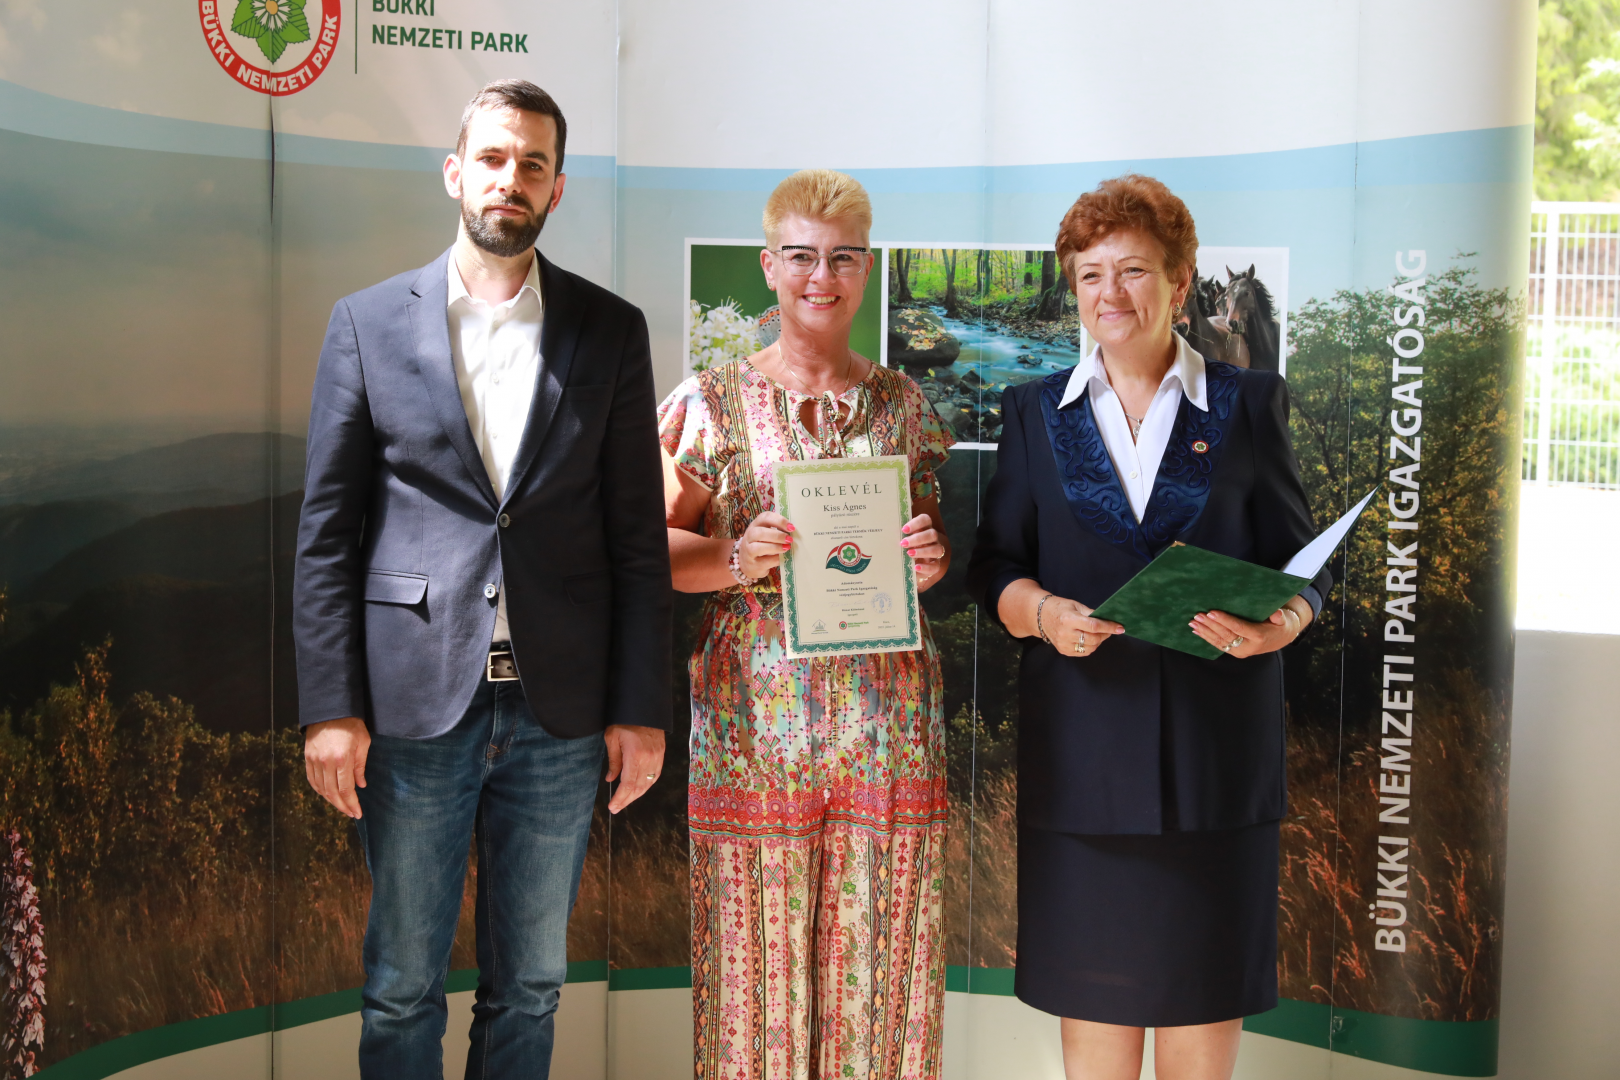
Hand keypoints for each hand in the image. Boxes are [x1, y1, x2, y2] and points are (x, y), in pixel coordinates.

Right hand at [304, 716, 370, 818]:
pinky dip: (319, 790)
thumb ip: (360, 766)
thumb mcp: (363, 743)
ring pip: (321, 788)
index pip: (345, 789)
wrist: (330, 709)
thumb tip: (360, 785)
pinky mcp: (307, 758)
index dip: (351, 803)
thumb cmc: (351, 724)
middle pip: (332, 793)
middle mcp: (326, 762)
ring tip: (342, 806)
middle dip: (342, 806)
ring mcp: (314, 760)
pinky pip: (312, 780)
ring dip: (331, 800)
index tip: (357, 813)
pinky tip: (327, 795)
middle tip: (351, 813)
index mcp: (342, 759)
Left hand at [604, 724, 665, 813]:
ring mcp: (658, 757)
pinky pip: (655, 775)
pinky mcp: (661, 754)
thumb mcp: (612, 738)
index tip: (612, 806)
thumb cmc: (624, 720)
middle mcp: (649, 758)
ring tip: (625, 801)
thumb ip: (613, 761)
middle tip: (616, 808)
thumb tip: (611, 779)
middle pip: (639, 787)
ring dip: (637, 795)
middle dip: (627, 800)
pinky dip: (647, 785)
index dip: (620, 798)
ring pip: (648, 783)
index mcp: (635, 755)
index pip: (628, 784)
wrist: (643, 706)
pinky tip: (639, 789)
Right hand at [737, 511, 795, 579]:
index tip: (791, 527)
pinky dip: (775, 559)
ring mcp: (748, 551)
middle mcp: (749, 536)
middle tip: (790, 539)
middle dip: (777, 535)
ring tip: (787, 548)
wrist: (748, 564)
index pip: (764, 517)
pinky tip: (782, 558)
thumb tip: (794, 533)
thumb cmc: (762, 546)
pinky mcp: (752, 564)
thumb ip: (778, 531)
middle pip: (760, 532)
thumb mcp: (767, 536)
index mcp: (755, 525)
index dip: (779, 521)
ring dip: (775, 547)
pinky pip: (764, 561)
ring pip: (758, 547)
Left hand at [900, 512, 946, 591]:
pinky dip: (926, 567)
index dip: (917, 523)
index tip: (904, 529)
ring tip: (909, 554)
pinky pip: (935, 566)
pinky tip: (916, 567)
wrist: (908, 565)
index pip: (925, 520)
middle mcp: (932, 539)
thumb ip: (897, 535)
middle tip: (903, 543)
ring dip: (923, 552)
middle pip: (932, 534)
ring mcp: (936, 551)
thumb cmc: (903, 547)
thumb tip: (885, 532)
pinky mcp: (935, 565)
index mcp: (924, 528)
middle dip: (918, 538)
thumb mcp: (900, 540)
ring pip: (937, 549)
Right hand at [1040, 595, 1123, 656]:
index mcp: (1069, 619)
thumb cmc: (1060, 608)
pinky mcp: (1063, 651)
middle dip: (1105, 635)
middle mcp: (1065, 633)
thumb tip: (1108, 620)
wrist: (1041, 616)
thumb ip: (1091, 614)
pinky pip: (1083, 652)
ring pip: (1090, 648)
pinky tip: (1090, 639)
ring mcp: (1064, 644)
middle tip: (1109, 629)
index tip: (1120, 628)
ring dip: (1099, 641)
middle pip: (1093, 639)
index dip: (1109, 627)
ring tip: (1099, 634)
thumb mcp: (1076, 605)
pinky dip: (1090, 646)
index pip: (1094, 626)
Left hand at [1190, 597, 1308, 657]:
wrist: (1280, 639)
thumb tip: (1278, 613)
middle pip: (1226, 635)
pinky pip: (1218, 645)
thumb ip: (1280, 617)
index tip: (1212, 612)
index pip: (1238, 628)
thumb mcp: (1284, 620)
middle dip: (1210, 625)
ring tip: (1193, 622)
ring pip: (1219, 641)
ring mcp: (1240, 651)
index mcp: (1258, 636)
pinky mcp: (1234, 652)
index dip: (1224, 620)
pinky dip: (1206, 638)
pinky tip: (1196, 631)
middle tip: (1198, 615)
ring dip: (1205, 631)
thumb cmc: (1280, 625)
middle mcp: (1247, 646)